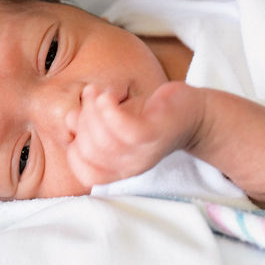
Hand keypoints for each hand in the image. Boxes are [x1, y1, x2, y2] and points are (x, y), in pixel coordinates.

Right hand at [65, 83, 203, 187]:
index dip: (75, 145)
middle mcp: (130, 166)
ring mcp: (143, 152)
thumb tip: (71, 121)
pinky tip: (111, 95)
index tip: (84, 119)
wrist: (193, 110)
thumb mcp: (114, 121)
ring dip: (93, 110)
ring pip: (102, 140)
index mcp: (119, 168)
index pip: (83, 171)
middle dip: (83, 119)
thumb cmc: (149, 114)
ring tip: (103, 93)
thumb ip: (90, 123)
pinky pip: (124, 129)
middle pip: (89, 151)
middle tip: (94, 98)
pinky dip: (109, 109)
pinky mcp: (154, 134)